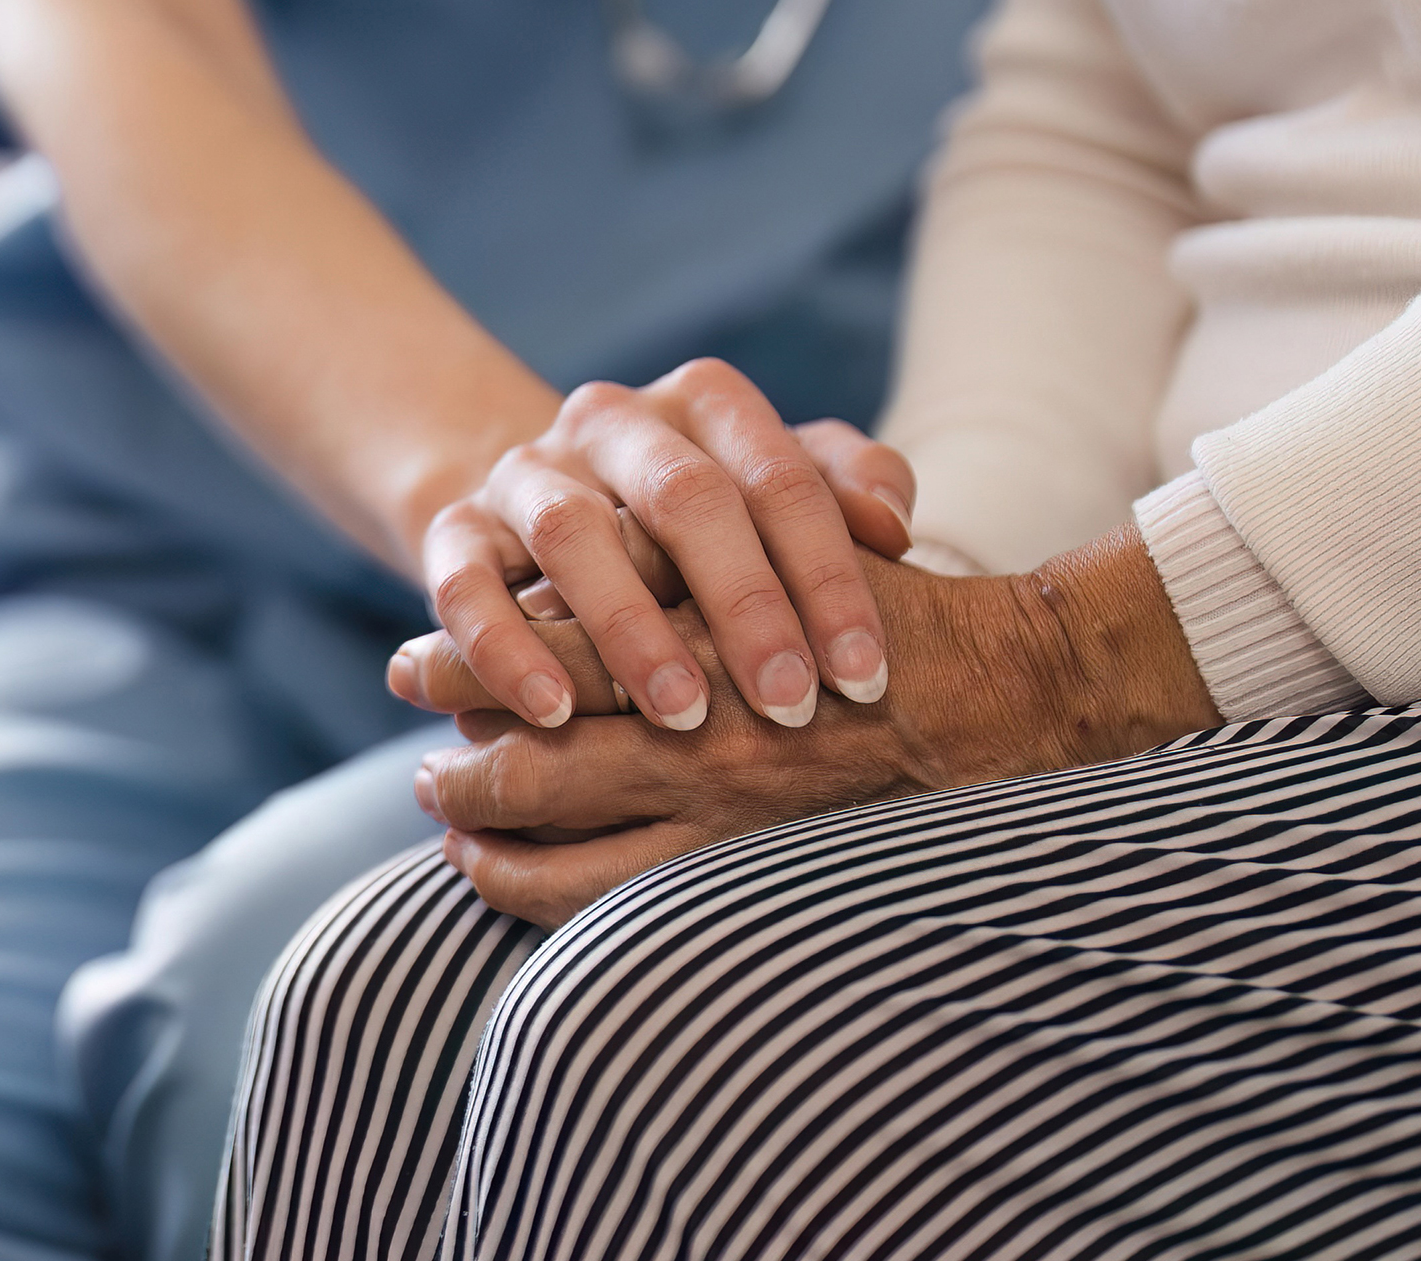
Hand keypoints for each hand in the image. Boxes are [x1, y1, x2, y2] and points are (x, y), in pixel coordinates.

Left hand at [393, 528, 1216, 926]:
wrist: (1012, 688)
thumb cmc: (895, 603)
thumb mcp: (793, 530)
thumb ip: (701, 531)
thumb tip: (598, 539)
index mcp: (692, 618)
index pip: (541, 635)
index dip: (466, 649)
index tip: (408, 661)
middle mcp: (692, 711)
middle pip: (529, 730)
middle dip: (454, 743)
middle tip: (415, 755)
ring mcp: (710, 794)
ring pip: (548, 819)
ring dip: (476, 819)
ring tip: (443, 812)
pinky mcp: (735, 857)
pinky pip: (601, 889)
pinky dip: (531, 883)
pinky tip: (497, 870)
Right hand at [416, 359, 916, 733]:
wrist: (536, 510)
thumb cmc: (695, 523)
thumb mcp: (776, 488)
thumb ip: (847, 486)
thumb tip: (893, 524)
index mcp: (704, 402)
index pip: (780, 478)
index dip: (827, 578)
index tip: (864, 677)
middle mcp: (612, 421)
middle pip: (684, 497)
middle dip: (743, 606)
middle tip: (787, 705)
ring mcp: (525, 472)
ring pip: (573, 535)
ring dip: (630, 631)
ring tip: (678, 716)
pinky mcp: (452, 530)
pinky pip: (466, 586)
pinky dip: (506, 650)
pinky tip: (554, 713)